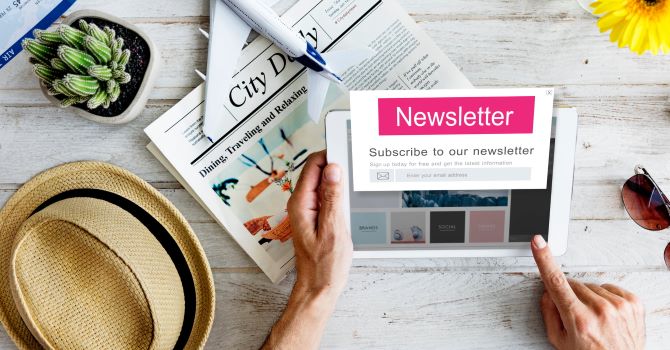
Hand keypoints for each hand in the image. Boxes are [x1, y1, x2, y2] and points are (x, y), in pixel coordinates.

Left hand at [262, 151, 351, 349]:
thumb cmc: (325, 266)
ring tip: (354, 180)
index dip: (330, 154)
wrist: (319, 287)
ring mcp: (308, 210)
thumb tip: (333, 170)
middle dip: (336, 164)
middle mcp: (301, 204)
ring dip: (338, 179)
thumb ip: (333, 198)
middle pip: (318, 171)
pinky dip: (338, 192)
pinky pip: (327, 196)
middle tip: (355, 163)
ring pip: (324, 183)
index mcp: (301, 204)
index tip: (347, 149)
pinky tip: (350, 197)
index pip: (313, 165)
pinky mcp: (316, 217)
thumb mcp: (333, 230)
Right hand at [531, 235, 645, 349]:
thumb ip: (549, 313)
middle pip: (573, 285)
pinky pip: (609, 288)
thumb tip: (546, 292)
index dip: (545, 259)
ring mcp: (618, 306)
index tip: (538, 243)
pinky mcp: (633, 303)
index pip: (556, 282)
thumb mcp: (560, 341)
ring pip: (591, 286)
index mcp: (578, 319)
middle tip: (576, 315)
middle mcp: (600, 310)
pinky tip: (605, 313)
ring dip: (588, 298)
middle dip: (569, 296)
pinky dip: (605, 298)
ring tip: (594, 318)